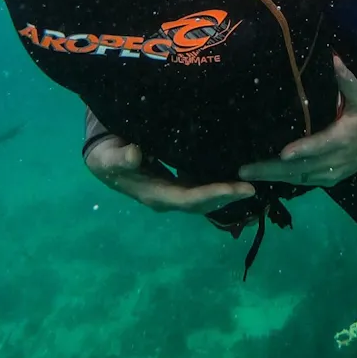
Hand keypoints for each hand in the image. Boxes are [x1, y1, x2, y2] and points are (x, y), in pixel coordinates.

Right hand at [84, 137, 254, 214]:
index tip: (235, 189)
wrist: (104, 159)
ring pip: (206, 197)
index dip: (212, 195)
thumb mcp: (106, 157)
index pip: (189, 199)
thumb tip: (136, 155)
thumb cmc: (106, 156)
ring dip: (228, 193)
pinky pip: (203, 186)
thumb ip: (120, 158)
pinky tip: (237, 175)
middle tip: (252, 189)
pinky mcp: (179, 182)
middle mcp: (169, 198)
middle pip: (203, 203)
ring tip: (253, 184)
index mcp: (154, 195)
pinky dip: (220, 183)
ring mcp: (175, 192)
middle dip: (227, 196)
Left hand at [238, 55, 356, 186]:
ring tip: (246, 173)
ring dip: (272, 177)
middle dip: (272, 170)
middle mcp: (336, 159)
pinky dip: (283, 179)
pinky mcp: (327, 181)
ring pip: (299, 178)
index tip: (283, 154)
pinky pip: (302, 182)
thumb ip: (347, 80)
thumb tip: (332, 57)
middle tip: (244, 170)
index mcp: (343, 137)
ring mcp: (331, 173)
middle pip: (302, 168)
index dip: (303, 150)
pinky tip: (262, 176)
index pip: (321, 145)